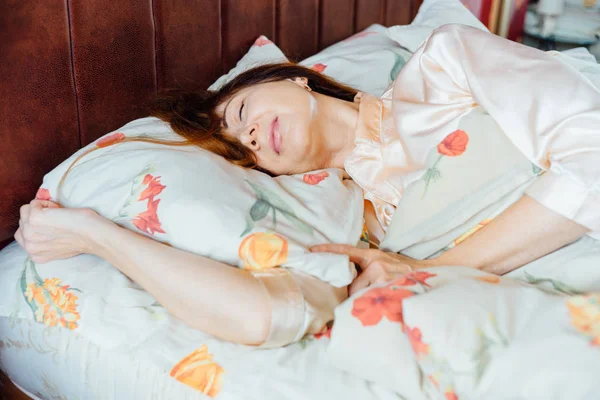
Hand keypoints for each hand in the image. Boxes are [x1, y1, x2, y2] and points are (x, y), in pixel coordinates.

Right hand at [14, 200, 105, 262]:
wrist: (94, 236)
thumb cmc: (83, 238)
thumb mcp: (58, 248)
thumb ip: (46, 243)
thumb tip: (43, 229)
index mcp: (35, 255)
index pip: (23, 235)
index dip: (38, 227)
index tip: (54, 227)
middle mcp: (29, 247)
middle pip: (23, 222)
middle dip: (39, 217)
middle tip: (58, 221)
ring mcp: (29, 232)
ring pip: (26, 211)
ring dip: (42, 210)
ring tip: (59, 217)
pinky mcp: (34, 218)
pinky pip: (33, 203)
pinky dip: (47, 203)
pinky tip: (60, 211)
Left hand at [311, 244, 429, 294]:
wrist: (429, 275)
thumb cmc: (402, 273)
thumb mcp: (384, 264)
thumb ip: (366, 268)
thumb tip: (347, 279)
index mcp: (372, 255)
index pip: (346, 251)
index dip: (328, 250)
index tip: (311, 250)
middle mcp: (376, 262)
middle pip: (351, 282)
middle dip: (354, 292)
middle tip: (366, 295)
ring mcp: (383, 274)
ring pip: (360, 293)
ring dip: (365, 300)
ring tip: (379, 299)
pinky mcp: (388, 286)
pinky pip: (371, 299)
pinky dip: (374, 304)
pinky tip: (384, 303)